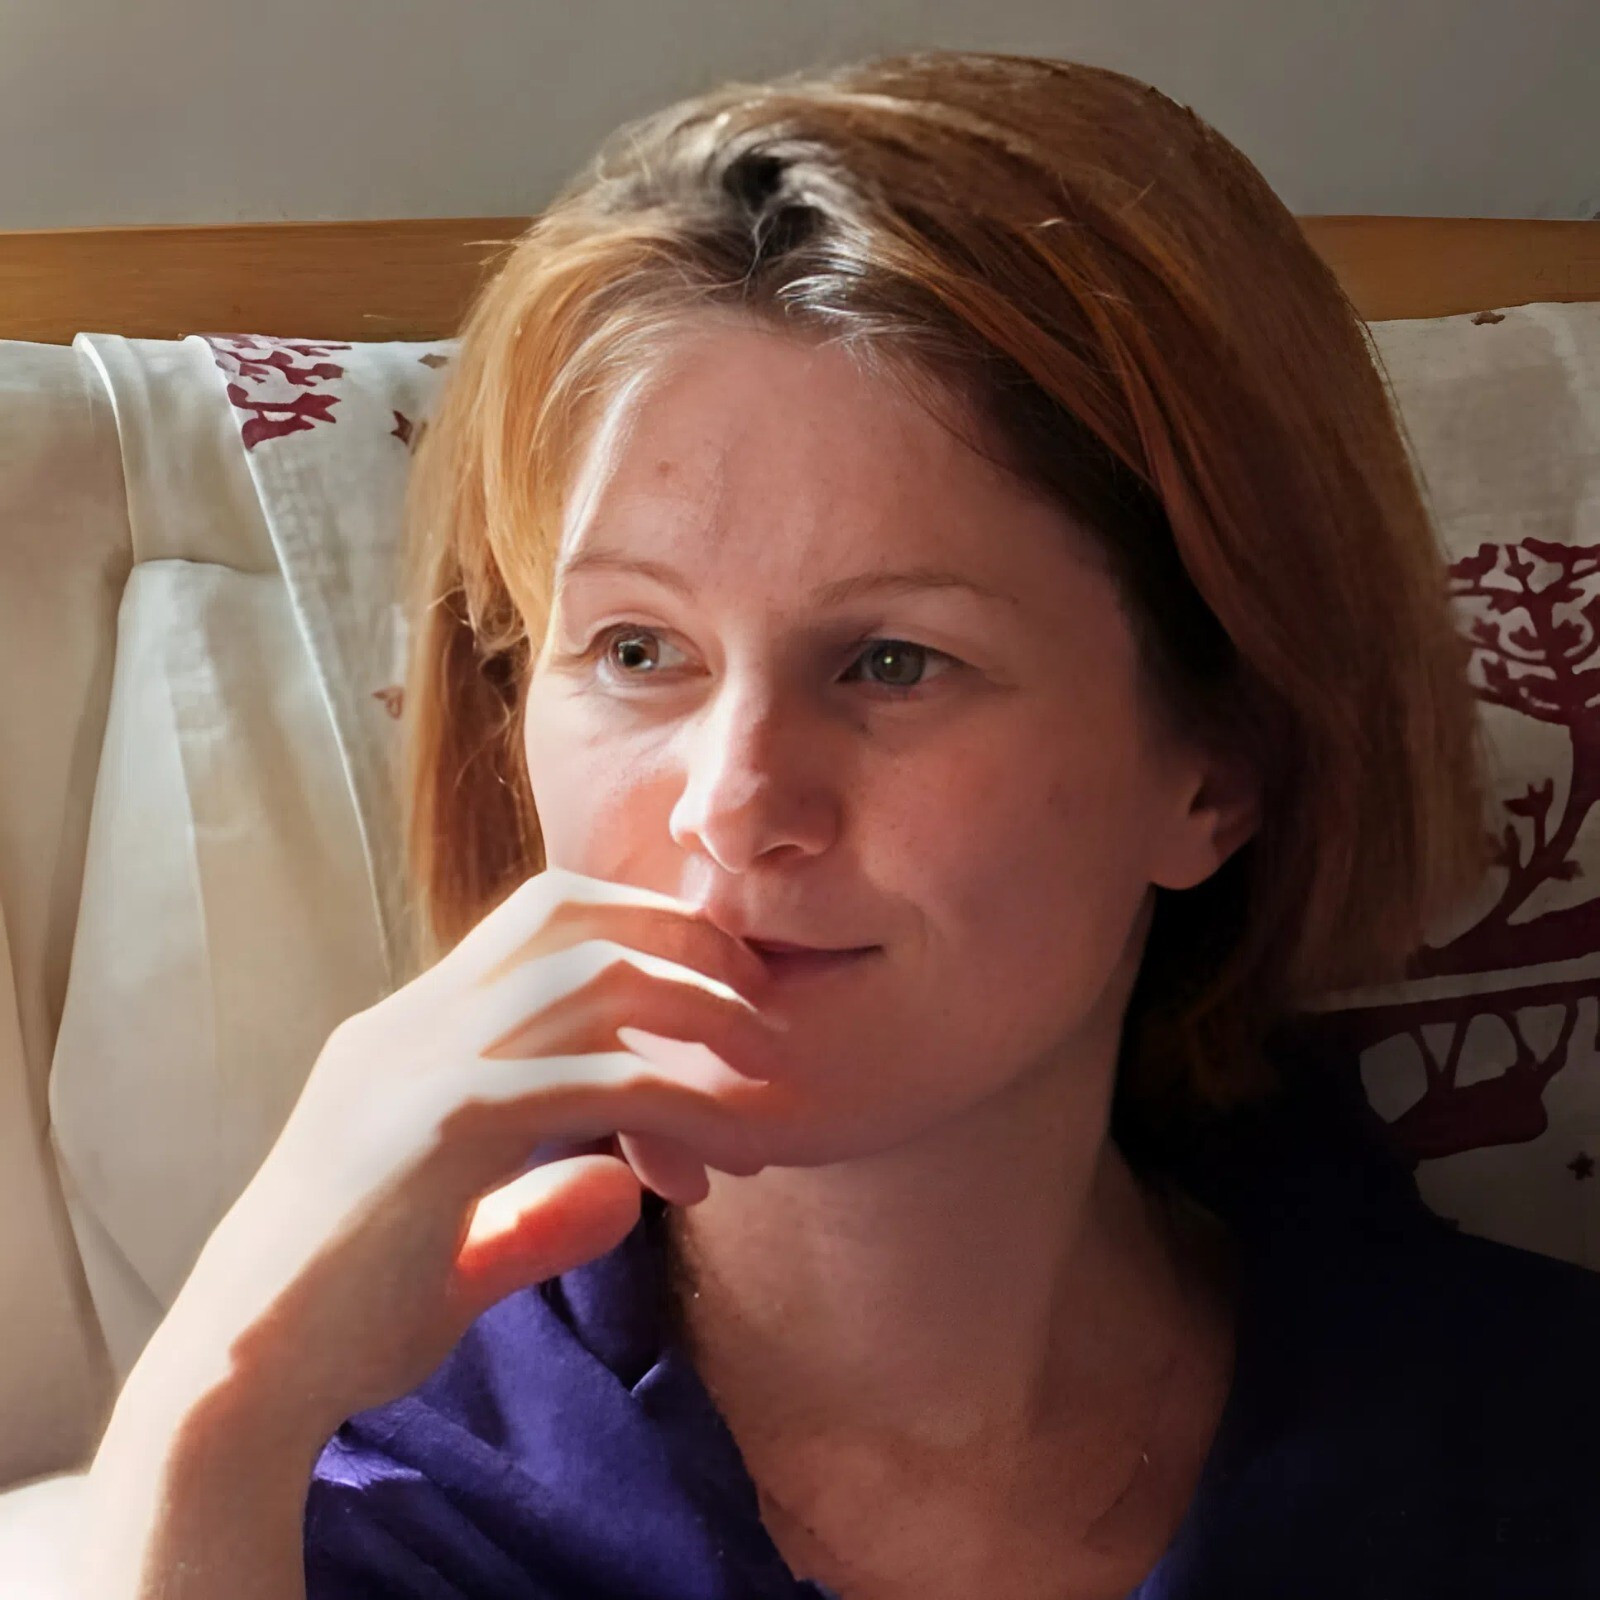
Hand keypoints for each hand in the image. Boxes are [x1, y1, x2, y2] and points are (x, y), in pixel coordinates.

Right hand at [165, 867, 784, 1437]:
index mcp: (407, 1033)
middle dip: (680, 937)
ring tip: (771, 1063)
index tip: (715, 986)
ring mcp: (417, 1066)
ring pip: (590, 979)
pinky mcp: (436, 1127)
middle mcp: (409, 1025)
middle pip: (566, 913)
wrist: (238, 1379)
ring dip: (698, 1008)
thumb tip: (625, 1192)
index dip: (636, 928)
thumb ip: (536, 1209)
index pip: (533, 918)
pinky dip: (676, 1104)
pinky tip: (724, 1153)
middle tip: (761, 1000)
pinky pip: (589, 1083)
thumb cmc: (342, 1315)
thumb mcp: (455, 1244)